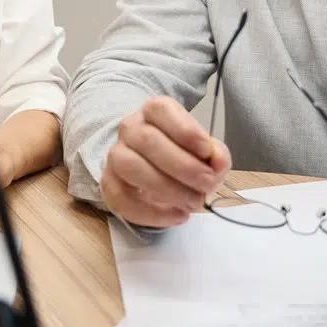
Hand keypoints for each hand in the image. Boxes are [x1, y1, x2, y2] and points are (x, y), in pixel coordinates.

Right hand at [100, 96, 230, 228]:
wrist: (154, 169)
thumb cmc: (183, 155)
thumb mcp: (206, 151)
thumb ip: (216, 154)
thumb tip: (217, 162)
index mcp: (154, 111)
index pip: (162, 110)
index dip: (185, 130)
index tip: (207, 151)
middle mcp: (130, 128)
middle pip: (147, 140)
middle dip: (183, 166)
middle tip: (208, 184)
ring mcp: (116, 155)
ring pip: (130, 167)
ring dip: (167, 189)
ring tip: (194, 202)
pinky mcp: (109, 183)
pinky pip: (122, 198)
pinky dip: (153, 212)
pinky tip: (178, 215)